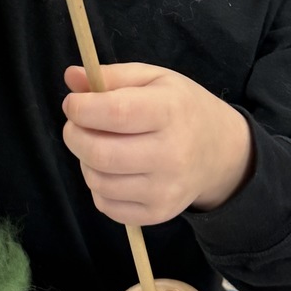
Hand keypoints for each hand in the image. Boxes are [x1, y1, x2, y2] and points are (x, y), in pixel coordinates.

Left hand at [62, 63, 253, 225]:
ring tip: (97, 144)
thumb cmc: (180, 107)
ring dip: (85, 160)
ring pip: (98, 181)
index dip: (82, 108)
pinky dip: (98, 186)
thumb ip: (112, 76)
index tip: (72, 103)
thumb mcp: (153, 78)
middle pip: (101, 153)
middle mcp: (171, 154)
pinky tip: (111, 169)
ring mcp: (165, 190)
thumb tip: (71, 77)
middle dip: (75, 136)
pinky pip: (107, 205)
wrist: (219, 151)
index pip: (115, 113)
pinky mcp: (158, 214)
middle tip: (76, 125)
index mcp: (169, 111)